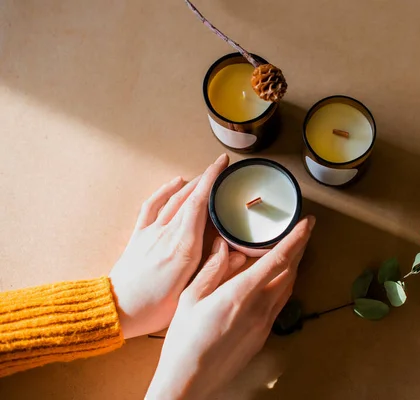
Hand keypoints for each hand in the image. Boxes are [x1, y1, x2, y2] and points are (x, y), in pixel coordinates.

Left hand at [109, 153, 246, 338]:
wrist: (117, 311)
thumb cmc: (154, 308)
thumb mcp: (192, 294)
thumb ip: (217, 270)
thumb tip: (240, 254)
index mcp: (184, 247)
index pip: (200, 204)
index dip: (212, 181)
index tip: (223, 165)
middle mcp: (168, 234)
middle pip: (189, 197)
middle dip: (206, 178)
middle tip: (221, 166)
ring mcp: (151, 232)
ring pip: (174, 199)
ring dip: (191, 183)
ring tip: (206, 174)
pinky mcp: (139, 235)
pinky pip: (152, 206)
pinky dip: (164, 190)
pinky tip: (175, 182)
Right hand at [146, 216, 315, 399]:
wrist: (190, 383)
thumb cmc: (185, 342)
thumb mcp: (190, 298)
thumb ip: (211, 270)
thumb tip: (223, 247)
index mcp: (241, 294)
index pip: (278, 260)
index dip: (296, 238)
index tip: (307, 223)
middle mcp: (259, 308)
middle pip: (290, 271)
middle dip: (300, 248)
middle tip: (304, 230)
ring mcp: (264, 324)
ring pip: (289, 287)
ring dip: (294, 266)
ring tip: (294, 250)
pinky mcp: (263, 335)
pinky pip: (281, 303)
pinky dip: (285, 284)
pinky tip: (279, 279)